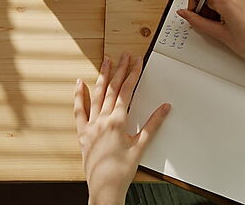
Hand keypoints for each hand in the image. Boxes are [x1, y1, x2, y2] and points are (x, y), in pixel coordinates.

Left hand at [74, 53, 170, 204]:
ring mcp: (91, 125)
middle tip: (125, 55)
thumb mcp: (141, 146)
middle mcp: (102, 119)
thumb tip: (165, 107)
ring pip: (97, 95)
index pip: (127, 90)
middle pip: (113, 88)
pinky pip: (79, 111)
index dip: (133, 73)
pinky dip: (79, 96)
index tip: (137, 61)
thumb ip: (153, 124)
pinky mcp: (82, 133)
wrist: (105, 189)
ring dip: (103, 76)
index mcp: (118, 121)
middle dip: (120, 69)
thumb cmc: (122, 170)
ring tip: (106, 61)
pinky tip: (79, 83)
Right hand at [178, 0, 244, 68]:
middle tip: (210, 27)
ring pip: (213, 0)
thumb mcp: (218, 34)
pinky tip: (225, 26)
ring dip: (211, 13)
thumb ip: (198, 22)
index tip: (194, 18)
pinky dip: (219, 13)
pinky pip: (223, 2)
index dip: (192, 6)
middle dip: (203, 11)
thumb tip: (184, 13)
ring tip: (220, 28)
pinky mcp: (241, 1)